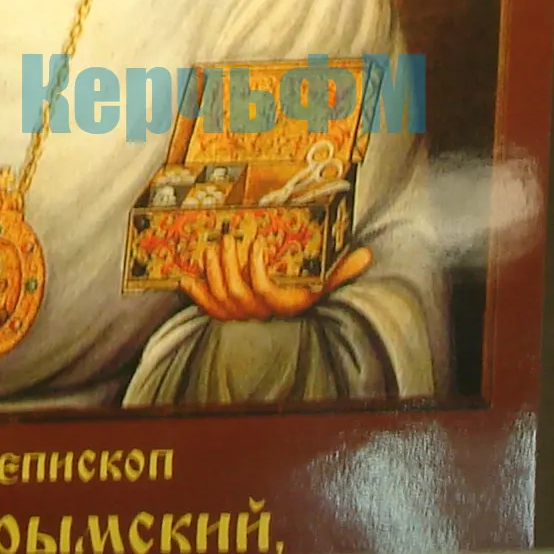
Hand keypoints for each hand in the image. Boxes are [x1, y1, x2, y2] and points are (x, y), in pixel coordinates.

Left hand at [179, 227, 372, 322]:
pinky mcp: (225, 314)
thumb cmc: (306, 292)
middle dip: (229, 264)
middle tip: (227, 239)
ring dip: (213, 271)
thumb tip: (367, 255)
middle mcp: (259, 312)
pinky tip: (186, 279)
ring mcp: (240, 314)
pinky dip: (196, 295)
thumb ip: (342, 271)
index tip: (258, 245)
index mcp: (282, 304)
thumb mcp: (324, 282)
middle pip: (236, 291)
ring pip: (220, 295)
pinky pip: (208, 308)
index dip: (256, 270)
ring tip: (211, 249)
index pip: (264, 291)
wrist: (288, 312)